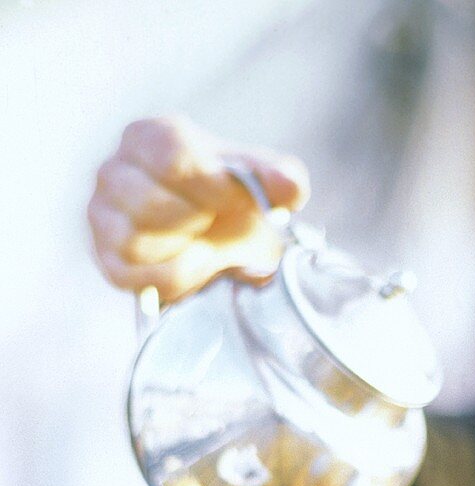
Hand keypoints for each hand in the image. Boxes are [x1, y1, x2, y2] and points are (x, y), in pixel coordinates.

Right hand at [88, 116, 309, 300]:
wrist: (219, 238)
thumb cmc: (235, 200)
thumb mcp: (267, 182)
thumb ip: (282, 178)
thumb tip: (288, 188)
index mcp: (149, 136)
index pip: (170, 154)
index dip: (211, 185)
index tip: (237, 201)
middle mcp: (114, 171)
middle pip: (150, 202)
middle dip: (198, 221)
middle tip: (218, 224)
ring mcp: (103, 217)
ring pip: (137, 242)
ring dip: (186, 250)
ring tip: (207, 243)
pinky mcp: (107, 260)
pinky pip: (137, 277)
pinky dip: (177, 277)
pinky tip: (196, 266)